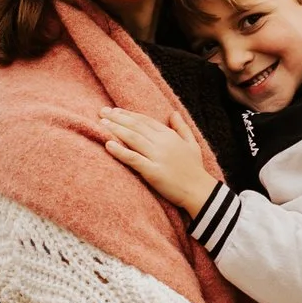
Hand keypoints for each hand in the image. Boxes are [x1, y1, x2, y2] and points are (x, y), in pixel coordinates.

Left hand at [101, 109, 219, 214]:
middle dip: (117, 118)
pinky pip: (133, 159)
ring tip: (101, 123)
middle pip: (136, 126)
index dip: (129, 114)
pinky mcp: (153, 172)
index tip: (114, 111)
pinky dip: (120, 151)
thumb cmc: (195, 169)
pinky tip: (108, 144)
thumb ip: (182, 127)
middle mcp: (163, 143)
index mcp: (170, 136)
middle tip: (101, 112)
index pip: (145, 120)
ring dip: (116, 129)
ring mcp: (158, 157)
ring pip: (133, 138)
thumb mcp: (192, 144)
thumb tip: (173, 112)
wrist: (200, 191)